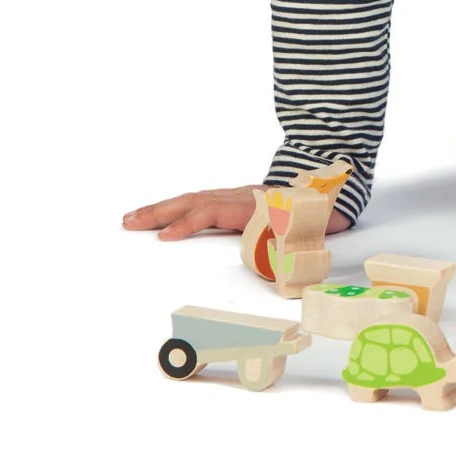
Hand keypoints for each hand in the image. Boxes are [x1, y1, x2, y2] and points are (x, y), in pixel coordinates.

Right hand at [122, 185, 352, 240]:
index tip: (166, 237)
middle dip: (160, 212)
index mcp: (254, 205)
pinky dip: (175, 206)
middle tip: (129, 223)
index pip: (214, 211)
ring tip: (131, 218)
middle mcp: (239, 196)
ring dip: (161, 208)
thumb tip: (282, 263)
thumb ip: (290, 244)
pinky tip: (159, 215)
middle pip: (194, 200)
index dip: (189, 223)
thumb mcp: (306, 230)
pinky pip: (199, 200)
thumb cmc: (314, 216)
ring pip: (193, 198)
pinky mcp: (231, 198)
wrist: (326, 191)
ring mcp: (234, 194)